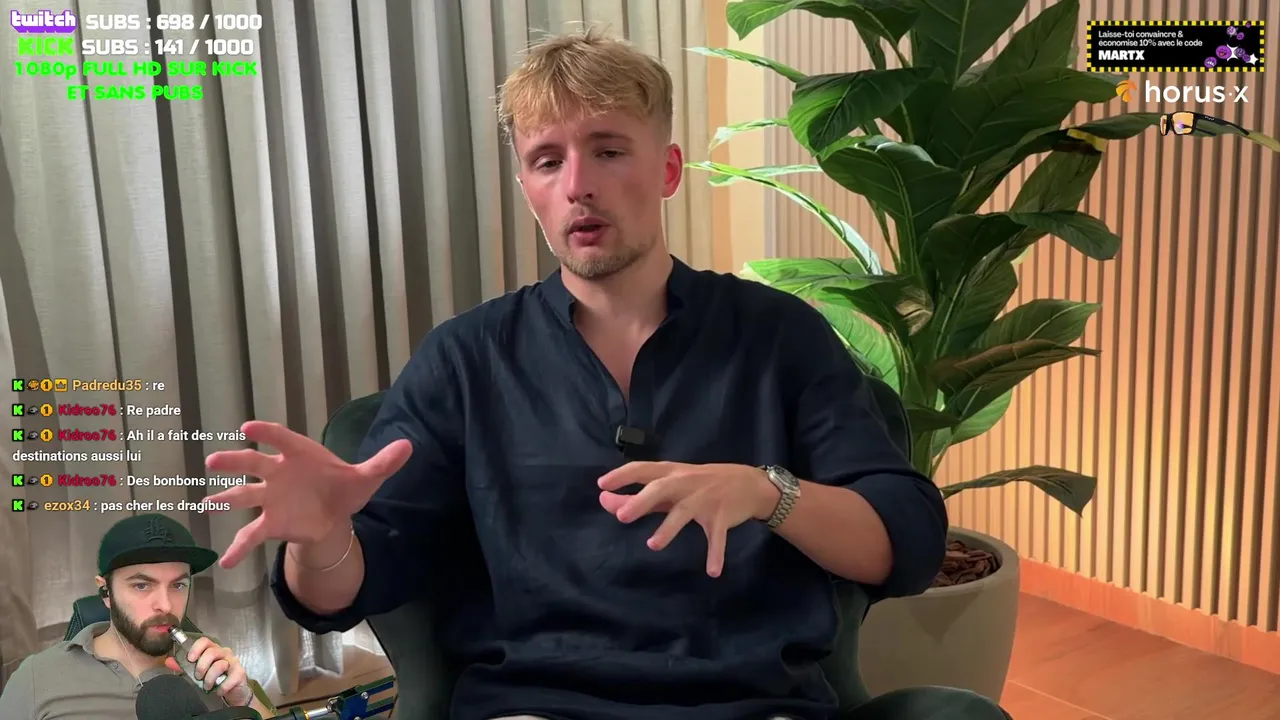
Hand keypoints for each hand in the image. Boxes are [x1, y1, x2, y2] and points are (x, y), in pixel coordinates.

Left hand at [164, 636, 252, 705]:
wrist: (233, 690)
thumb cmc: (215, 678)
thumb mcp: (198, 672)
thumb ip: (184, 666)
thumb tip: (168, 661)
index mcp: (213, 649)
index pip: (205, 641)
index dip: (196, 648)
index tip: (190, 659)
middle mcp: (224, 652)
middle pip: (212, 652)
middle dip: (201, 666)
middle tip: (198, 676)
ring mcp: (233, 662)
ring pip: (220, 665)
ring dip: (210, 679)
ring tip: (207, 686)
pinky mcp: (240, 673)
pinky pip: (229, 678)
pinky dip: (221, 687)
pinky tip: (218, 690)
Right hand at [204, 420, 412, 568]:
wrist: (335, 514)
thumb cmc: (343, 488)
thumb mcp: (366, 477)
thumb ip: (383, 462)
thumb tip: (410, 445)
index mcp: (300, 454)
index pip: (280, 437)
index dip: (266, 432)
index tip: (248, 428)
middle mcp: (279, 473)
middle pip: (253, 464)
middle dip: (234, 461)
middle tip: (214, 460)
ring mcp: (271, 498)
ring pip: (244, 495)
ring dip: (225, 499)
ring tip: (206, 503)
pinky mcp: (272, 522)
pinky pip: (251, 535)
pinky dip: (238, 549)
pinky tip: (225, 563)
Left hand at [597, 462, 779, 576]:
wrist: (749, 483)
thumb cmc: (700, 483)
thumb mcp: (671, 485)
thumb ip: (639, 496)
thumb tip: (605, 501)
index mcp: (671, 473)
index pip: (643, 469)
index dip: (622, 475)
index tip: (602, 484)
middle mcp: (686, 483)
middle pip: (661, 489)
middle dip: (641, 501)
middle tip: (622, 516)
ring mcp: (704, 500)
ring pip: (684, 513)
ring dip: (668, 529)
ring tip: (652, 545)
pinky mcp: (721, 517)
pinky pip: (717, 537)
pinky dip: (715, 554)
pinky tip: (712, 571)